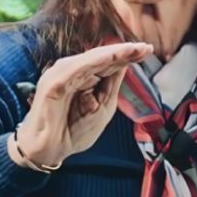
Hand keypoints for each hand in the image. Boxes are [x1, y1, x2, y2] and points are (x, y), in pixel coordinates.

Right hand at [8, 41, 152, 169]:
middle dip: (124, 51)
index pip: (108, 63)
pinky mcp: (54, 82)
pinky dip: (94, 62)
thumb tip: (124, 64)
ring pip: (91, 59)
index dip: (127, 56)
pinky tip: (110, 57)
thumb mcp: (101, 108)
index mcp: (84, 77)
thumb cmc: (73, 130)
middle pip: (102, 57)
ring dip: (112, 53)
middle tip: (145, 47)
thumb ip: (110, 86)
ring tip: (132, 49)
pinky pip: (77, 69)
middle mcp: (72, 70)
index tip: (147, 50)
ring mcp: (61, 74)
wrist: (48, 149)